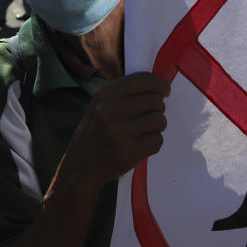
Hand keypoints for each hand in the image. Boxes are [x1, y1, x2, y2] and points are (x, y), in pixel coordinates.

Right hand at [57, 72, 169, 189]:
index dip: (159, 83)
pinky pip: (157, 140)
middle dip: (158, 108)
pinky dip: (154, 142)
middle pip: (154, 101)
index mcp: (102, 96)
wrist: (80, 167)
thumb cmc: (95, 133)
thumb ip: (123, 95)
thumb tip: (157, 88)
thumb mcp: (98, 106)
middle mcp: (107, 112)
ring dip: (158, 126)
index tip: (165, 90)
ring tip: (147, 131)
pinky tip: (142, 145)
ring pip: (159, 121)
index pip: (141, 80)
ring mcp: (117, 134)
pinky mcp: (127, 153)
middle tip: (151, 115)